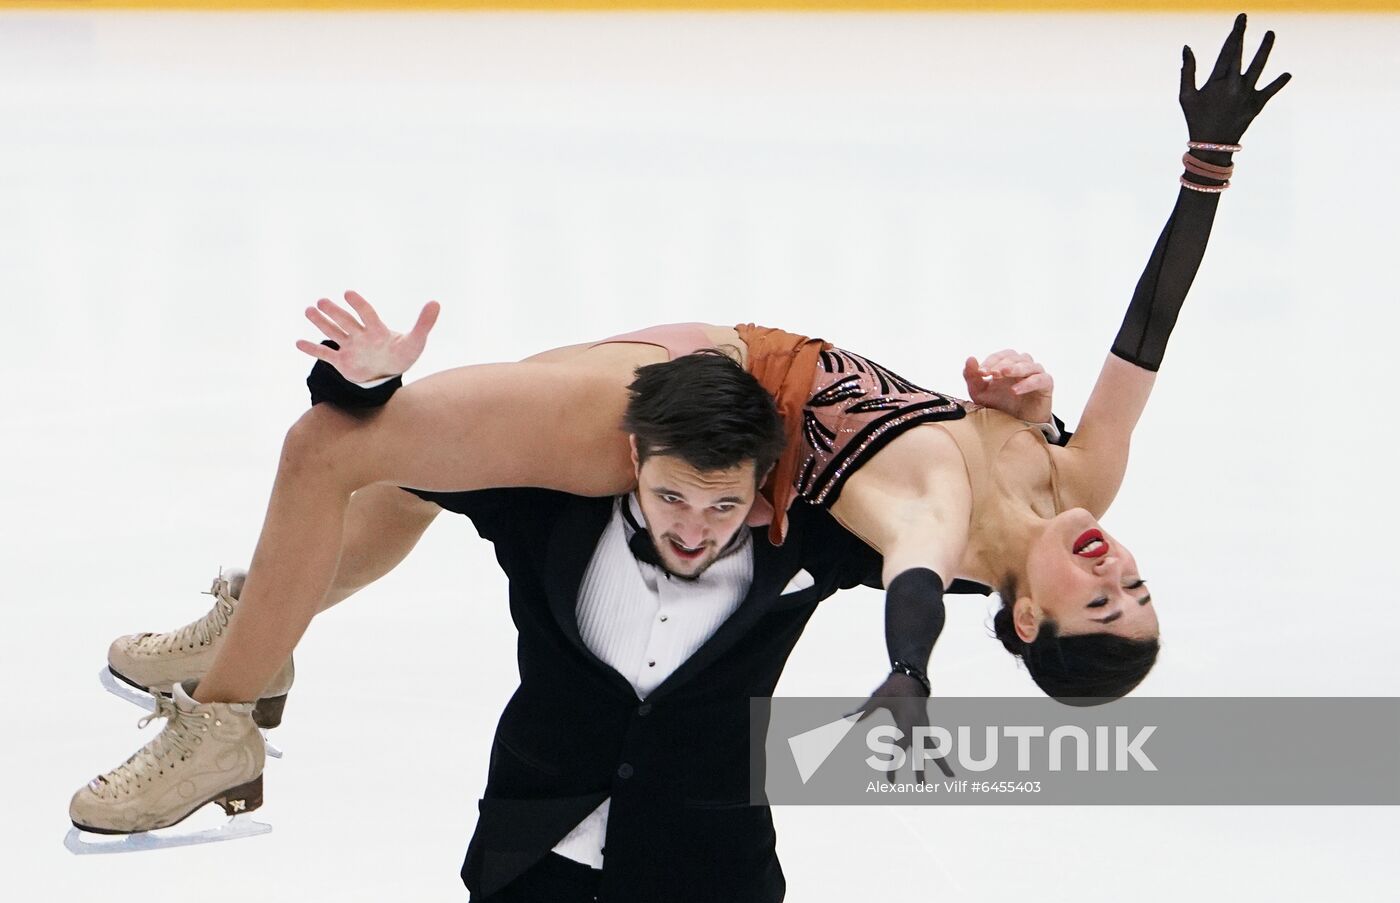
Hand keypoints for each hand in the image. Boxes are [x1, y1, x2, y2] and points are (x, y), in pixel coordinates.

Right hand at [295, 291, 440, 383]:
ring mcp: (350, 347)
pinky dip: (313, 350)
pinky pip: (326, 355)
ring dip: (322, 323)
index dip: (359, 305)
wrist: (390, 371)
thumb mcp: (416, 341)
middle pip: (346, 321)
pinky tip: (298, 343)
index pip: (367, 314)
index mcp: (377, 330)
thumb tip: (436, 302)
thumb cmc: (403, 354)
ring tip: (308, 310)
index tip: (348, 293)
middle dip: (334, 312)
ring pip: (334, 333)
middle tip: (321, 301)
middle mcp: (361, 335)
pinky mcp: (343, 362)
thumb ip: (424, 323)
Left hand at [848, 672, 953, 783]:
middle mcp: (918, 726)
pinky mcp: (926, 727)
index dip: (894, 764)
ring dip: (942, 763)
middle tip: (922, 787)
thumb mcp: (877, 697)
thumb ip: (863, 710)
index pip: (898, 747)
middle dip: (921, 769)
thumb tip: (844, 718)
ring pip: (934, 748)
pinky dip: (940, 754)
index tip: (890, 781)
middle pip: (921, 751)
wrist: (912, 678)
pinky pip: (933, 743)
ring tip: (953, 777)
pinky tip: (945, 766)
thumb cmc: (893, 688)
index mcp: (906, 721)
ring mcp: (925, 727)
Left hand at [962, 349, 1052, 424]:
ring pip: (1028, 364)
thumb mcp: (980, 394)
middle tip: (992, 373)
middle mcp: (1022, 366)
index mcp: (1007, 365)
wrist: (1018, 425)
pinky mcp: (1046, 385)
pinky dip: (1028, 383)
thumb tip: (970, 359)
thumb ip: (972, 377)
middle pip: (1014, 357)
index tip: (980, 372)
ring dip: (1015, 368)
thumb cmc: (1000, 405)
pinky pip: (1040, 379)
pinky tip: (1015, 390)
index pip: (1001, 356)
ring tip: (1003, 374)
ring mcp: (1035, 374)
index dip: (991, 361)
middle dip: (1001, 364)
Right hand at [1181, 13, 1290, 144]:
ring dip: (1265, 49)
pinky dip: (1278, 83)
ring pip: (1259, 66)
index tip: (1241, 19)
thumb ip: (1188, 71)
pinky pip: (1270, 90)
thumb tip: (1187, 47)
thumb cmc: (1196, 119)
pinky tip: (1287, 74)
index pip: (1227, 51)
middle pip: (1240, 53)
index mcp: (1216, 81)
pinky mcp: (1257, 105)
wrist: (1212, 147)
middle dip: (1242, 34)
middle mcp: (1233, 85)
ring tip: (1270, 33)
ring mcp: (1247, 94)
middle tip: (1245, 17)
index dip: (1234, 33)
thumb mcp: (1186, 96)